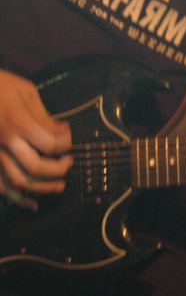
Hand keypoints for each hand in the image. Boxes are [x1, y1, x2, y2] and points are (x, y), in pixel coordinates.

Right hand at [0, 69, 71, 208]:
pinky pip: (1, 187)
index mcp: (17, 122)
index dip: (66, 144)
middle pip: (35, 167)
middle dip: (58, 169)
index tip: (70, 138)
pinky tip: (31, 204)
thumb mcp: (25, 91)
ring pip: (18, 182)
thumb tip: (62, 131)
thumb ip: (43, 115)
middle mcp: (4, 142)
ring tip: (59, 186)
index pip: (49, 144)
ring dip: (42, 188)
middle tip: (68, 163)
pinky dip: (17, 199)